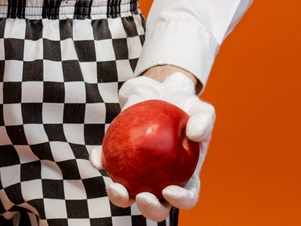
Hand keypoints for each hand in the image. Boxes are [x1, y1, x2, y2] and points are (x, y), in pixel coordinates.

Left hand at [89, 72, 215, 220]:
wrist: (160, 91)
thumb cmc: (184, 105)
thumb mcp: (200, 108)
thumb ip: (204, 120)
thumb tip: (194, 134)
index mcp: (185, 175)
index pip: (186, 196)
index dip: (179, 201)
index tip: (169, 190)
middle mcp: (161, 180)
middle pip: (156, 205)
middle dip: (149, 209)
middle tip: (142, 196)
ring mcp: (138, 172)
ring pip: (128, 193)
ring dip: (120, 197)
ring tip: (115, 187)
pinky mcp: (119, 157)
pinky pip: (107, 163)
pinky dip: (101, 162)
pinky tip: (97, 159)